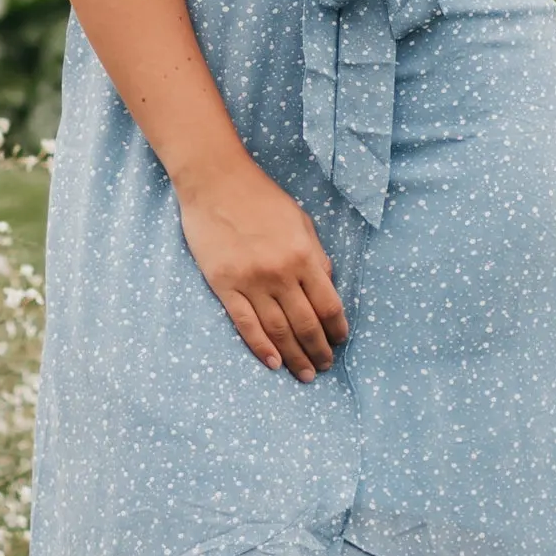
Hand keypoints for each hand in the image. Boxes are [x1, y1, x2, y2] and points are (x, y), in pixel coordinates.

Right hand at [173, 155, 349, 380]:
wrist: (215, 182)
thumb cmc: (261, 197)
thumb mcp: (301, 221)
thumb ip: (316, 256)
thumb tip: (327, 288)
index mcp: (303, 255)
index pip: (328, 304)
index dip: (337, 328)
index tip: (340, 341)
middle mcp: (280, 273)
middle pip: (306, 324)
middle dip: (318, 350)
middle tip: (324, 366)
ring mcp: (250, 281)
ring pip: (278, 330)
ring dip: (294, 356)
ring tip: (304, 374)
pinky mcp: (224, 285)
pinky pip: (246, 324)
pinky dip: (261, 347)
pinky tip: (273, 363)